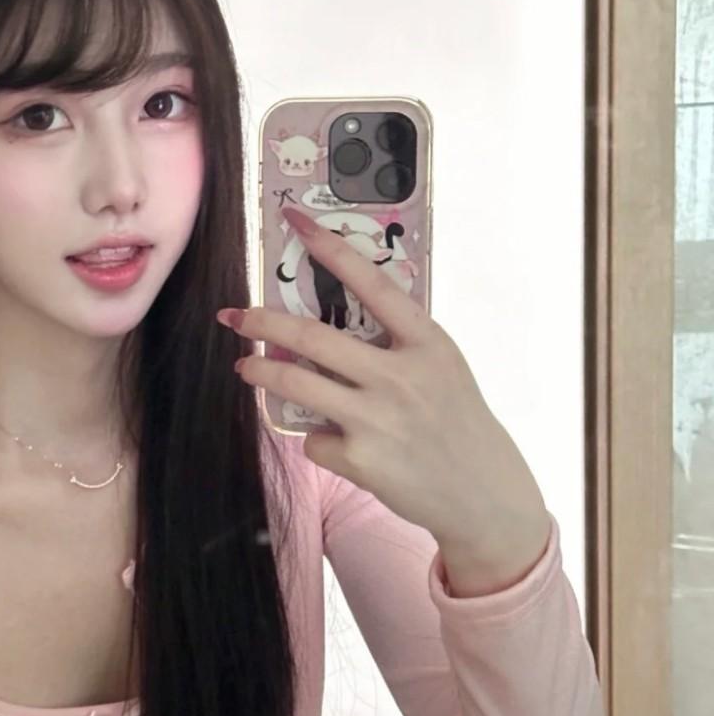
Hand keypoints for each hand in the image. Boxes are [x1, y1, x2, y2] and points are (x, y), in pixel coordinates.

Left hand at [217, 204, 548, 555]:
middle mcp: (401, 376)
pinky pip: (314, 437)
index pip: (372, 284)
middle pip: (314, 337)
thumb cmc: (454, 422)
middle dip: (263, 321)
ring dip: (261, 372)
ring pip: (296, 384)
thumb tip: (328, 330)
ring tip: (247, 367)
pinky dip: (318, 437)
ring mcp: (377, 419)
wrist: (480, 493)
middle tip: (235, 315)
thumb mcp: (440, 368)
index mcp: (427, 343)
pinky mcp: (359, 459)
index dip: (331, 249)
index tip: (297, 222)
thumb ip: (397, 344)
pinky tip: (342, 445)